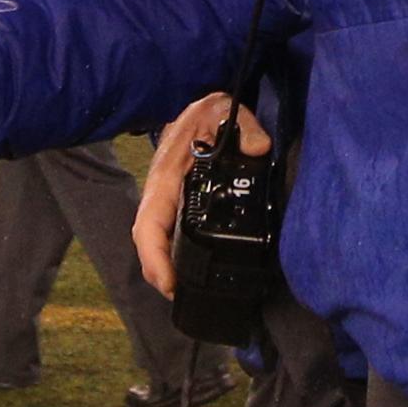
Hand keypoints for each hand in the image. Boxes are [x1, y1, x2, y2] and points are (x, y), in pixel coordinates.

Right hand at [134, 92, 271, 298]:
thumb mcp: (220, 111)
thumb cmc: (203, 114)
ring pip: (157, 243)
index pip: (149, 224)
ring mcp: (168, 203)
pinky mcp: (179, 206)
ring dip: (166, 270)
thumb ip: (243, 126)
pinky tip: (194, 274)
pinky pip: (171, 236)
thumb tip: (258, 147)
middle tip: (181, 298)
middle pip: (149, 244)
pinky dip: (176, 258)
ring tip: (187, 295)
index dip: (155, 257)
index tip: (168, 283)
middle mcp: (161, 197)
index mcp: (164, 180)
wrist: (196, 108)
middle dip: (159, 274)